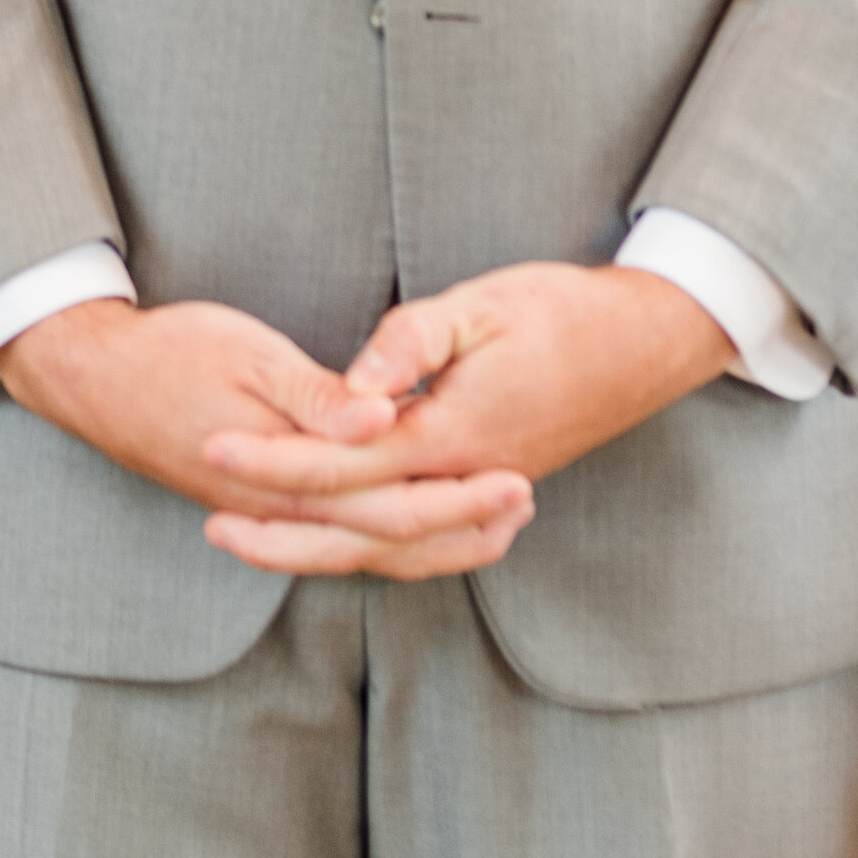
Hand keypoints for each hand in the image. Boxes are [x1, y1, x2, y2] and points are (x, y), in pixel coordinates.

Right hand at [0, 296, 533, 579]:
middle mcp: (285, 510)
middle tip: (524, 502)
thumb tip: (385, 418)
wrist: (98, 379)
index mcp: (289, 475)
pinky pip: (337, 536)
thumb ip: (319, 396)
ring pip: (365, 549)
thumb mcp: (251, 356)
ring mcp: (272, 513)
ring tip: (493, 525)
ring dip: (431, 542)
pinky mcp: (265, 503)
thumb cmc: (176, 353)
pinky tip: (413, 523)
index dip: (458, 497)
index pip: (391, 504)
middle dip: (461, 526)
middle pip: (389, 537)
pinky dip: (386, 538)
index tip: (518, 478)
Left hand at [198, 261, 736, 576]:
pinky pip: (421, 546)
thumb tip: (353, 385)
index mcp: (455, 436)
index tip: (215, 444)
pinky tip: (342, 540)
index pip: (345, 463)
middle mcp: (466, 483)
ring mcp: (483, 497)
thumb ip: (411, 341)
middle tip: (212, 523)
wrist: (645, 344)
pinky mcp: (492, 494)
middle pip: (358, 531)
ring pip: (389, 552)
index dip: (275, 459)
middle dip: (280, 530)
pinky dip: (372, 553)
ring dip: (319, 551)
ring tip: (257, 541)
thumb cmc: (563, 312)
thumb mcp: (483, 304)